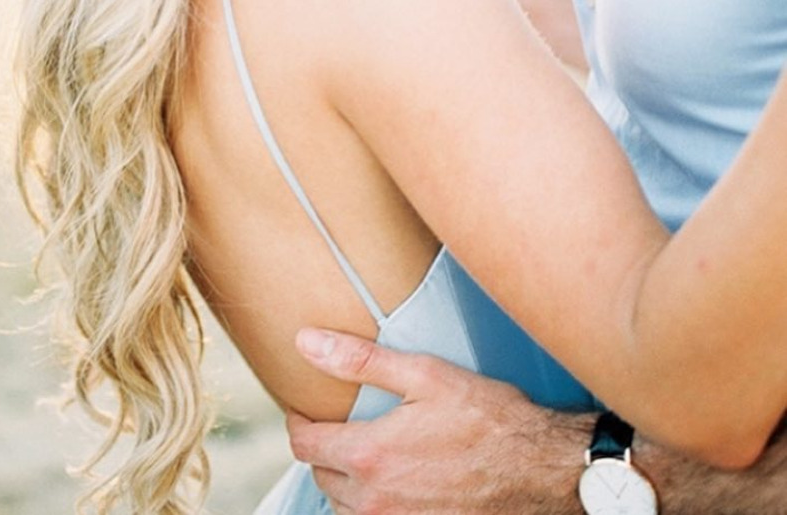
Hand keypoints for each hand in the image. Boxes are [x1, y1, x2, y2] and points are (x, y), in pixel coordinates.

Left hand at [288, 329, 588, 514]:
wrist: (541, 471)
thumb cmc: (489, 419)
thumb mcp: (425, 375)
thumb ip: (359, 360)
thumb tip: (307, 342)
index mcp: (369, 455)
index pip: (304, 443)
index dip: (300, 420)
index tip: (307, 406)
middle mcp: (375, 501)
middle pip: (321, 475)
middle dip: (326, 447)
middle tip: (343, 423)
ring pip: (344, 506)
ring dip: (347, 479)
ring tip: (370, 450)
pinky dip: (374, 503)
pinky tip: (396, 481)